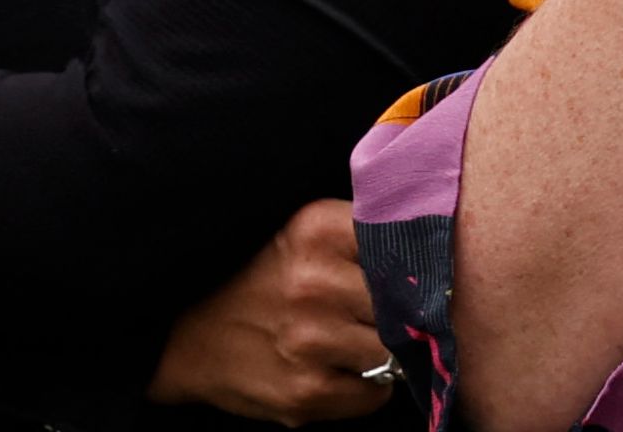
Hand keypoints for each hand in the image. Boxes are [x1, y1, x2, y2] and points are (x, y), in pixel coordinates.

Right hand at [149, 199, 390, 424]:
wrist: (186, 338)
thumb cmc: (258, 280)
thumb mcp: (304, 235)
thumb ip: (363, 234)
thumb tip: (436, 255)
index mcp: (316, 229)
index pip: (405, 243)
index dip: (414, 262)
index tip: (411, 271)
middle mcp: (314, 281)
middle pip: (408, 304)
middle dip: (402, 312)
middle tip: (376, 312)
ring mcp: (310, 340)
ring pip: (396, 352)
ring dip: (383, 353)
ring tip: (350, 341)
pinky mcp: (306, 392)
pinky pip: (376, 395)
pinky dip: (366, 388)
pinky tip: (335, 370)